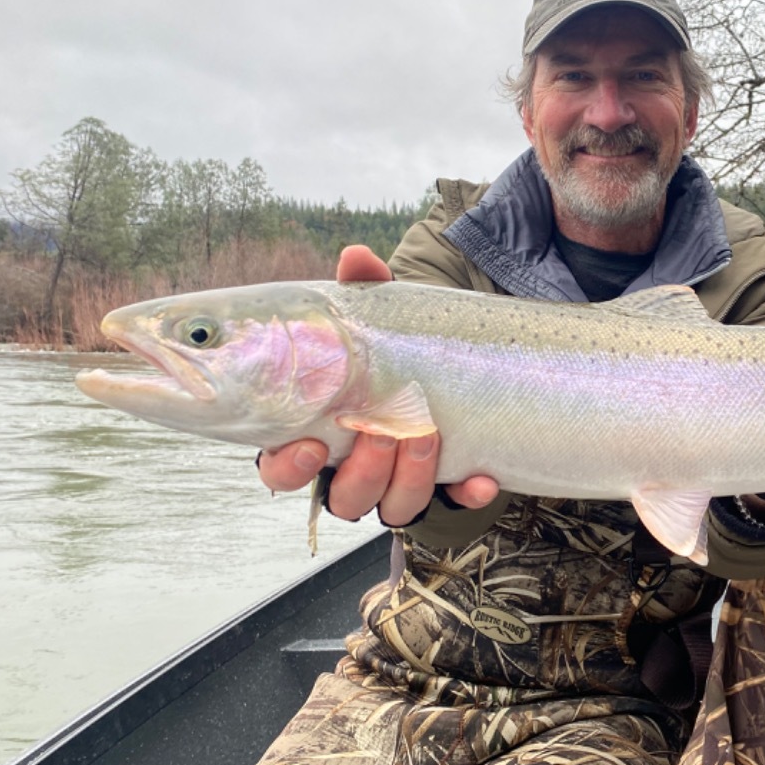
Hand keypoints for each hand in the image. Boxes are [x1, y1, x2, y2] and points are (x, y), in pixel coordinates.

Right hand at [255, 245, 498, 523]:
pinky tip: (482, 477)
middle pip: (344, 497)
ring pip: (393, 507)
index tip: (309, 445)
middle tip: (378, 429)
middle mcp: (353, 468)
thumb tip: (357, 257)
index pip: (282, 469)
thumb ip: (362, 294)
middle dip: (363, 469)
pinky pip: (454, 504)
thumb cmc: (391, 348)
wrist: (454, 361)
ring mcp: (400, 482)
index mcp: (316, 433)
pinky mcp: (446, 487)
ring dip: (409, 478)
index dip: (288, 468)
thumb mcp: (376, 320)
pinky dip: (466, 492)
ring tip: (425, 434)